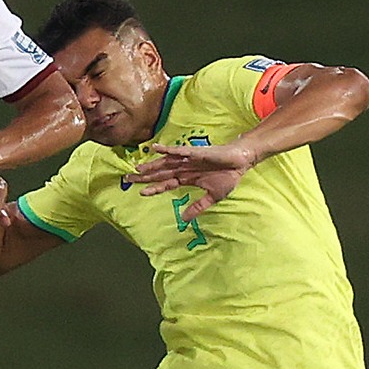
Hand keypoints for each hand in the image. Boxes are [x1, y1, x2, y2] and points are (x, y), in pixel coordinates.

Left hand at [127, 142, 256, 220]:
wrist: (240, 163)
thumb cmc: (227, 176)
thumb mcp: (212, 197)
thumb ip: (198, 207)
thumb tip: (184, 219)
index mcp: (187, 178)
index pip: (166, 183)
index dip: (154, 188)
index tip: (141, 193)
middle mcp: (184, 168)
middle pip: (161, 173)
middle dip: (145, 176)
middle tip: (128, 178)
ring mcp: (188, 160)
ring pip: (165, 163)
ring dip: (151, 165)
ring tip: (137, 168)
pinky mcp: (195, 153)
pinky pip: (178, 151)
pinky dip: (167, 150)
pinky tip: (155, 148)